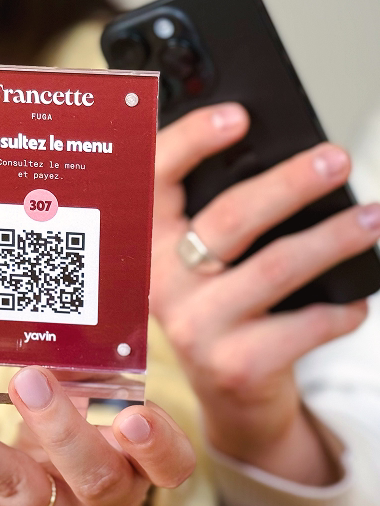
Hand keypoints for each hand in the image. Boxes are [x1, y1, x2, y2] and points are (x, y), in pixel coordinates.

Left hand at [0, 369, 194, 505]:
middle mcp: (103, 499)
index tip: (133, 415)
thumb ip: (92, 368)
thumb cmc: (90, 428)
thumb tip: (58, 323)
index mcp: (141, 466)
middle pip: (95, 479)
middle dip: (61, 430)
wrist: (64, 491)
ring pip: (20, 491)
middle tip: (28, 379)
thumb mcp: (102, 400)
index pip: (169, 467)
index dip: (156, 446)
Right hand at [151, 103, 379, 484]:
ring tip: (371, 219)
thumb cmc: (218, 303)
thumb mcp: (200, 258)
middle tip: (333, 161)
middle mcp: (162, 284)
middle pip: (229, 219)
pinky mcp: (234, 365)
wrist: (226, 388)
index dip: (193, 141)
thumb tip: (281, 156)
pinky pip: (302, 326)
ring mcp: (195, 326)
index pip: (155, 179)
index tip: (240, 117)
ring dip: (333, 238)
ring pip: (275, 267)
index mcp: (148, 243)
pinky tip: (356, 299)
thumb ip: (216, 212)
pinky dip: (339, 309)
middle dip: (290, 184)